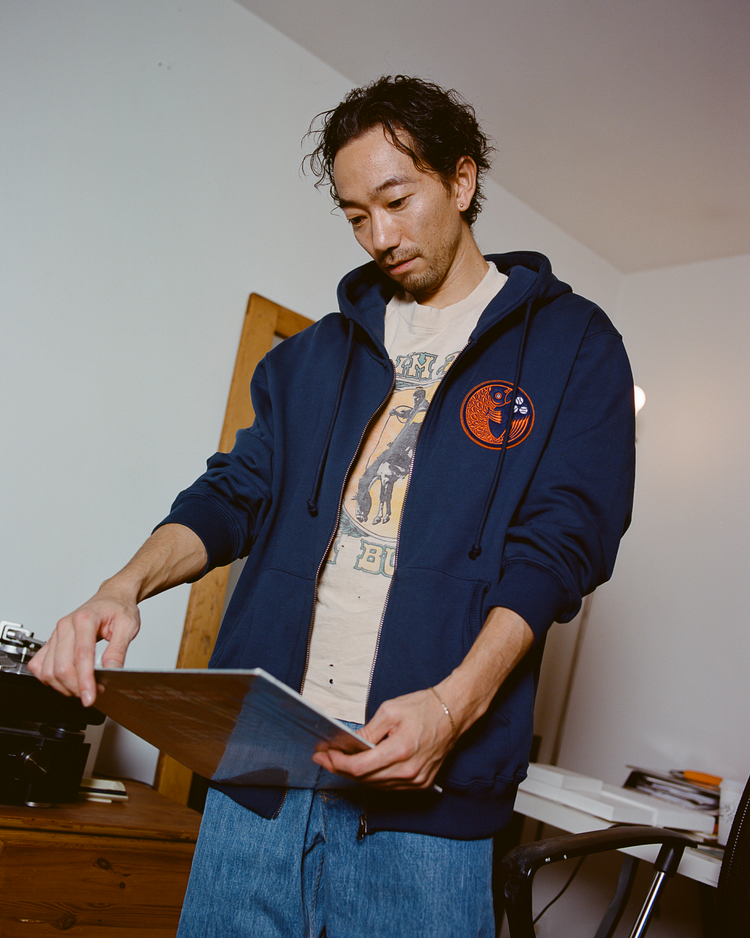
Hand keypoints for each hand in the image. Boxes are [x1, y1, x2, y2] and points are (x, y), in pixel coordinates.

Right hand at [28, 587, 140, 706]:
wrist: (111, 598)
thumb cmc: (118, 608)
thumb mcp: (128, 626)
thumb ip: (118, 650)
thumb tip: (112, 670)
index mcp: (85, 619)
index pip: (81, 656)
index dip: (85, 680)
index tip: (90, 697)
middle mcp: (65, 626)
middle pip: (61, 667)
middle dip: (76, 687)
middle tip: (94, 692)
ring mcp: (55, 634)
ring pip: (48, 670)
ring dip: (64, 686)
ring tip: (83, 687)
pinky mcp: (51, 641)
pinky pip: (38, 665)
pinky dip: (49, 679)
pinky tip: (65, 681)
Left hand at [312, 687, 454, 789]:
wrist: (453, 713)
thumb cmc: (424, 707)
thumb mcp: (390, 711)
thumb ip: (368, 730)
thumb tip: (349, 743)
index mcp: (400, 750)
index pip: (359, 767)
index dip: (338, 763)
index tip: (324, 754)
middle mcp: (409, 771)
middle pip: (364, 779)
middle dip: (341, 769)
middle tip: (324, 758)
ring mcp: (416, 780)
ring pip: (376, 785)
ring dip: (355, 776)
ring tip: (339, 762)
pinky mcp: (421, 783)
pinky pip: (389, 786)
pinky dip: (373, 779)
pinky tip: (362, 768)